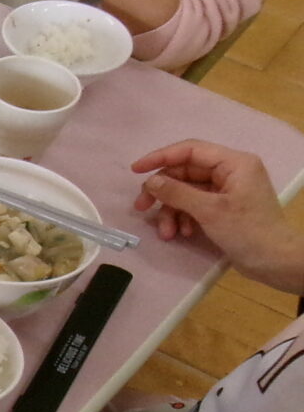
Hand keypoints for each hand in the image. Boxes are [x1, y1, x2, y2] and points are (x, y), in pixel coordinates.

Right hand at [132, 140, 303, 290]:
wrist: (274, 261)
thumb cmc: (247, 231)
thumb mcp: (209, 211)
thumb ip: (177, 193)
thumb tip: (150, 182)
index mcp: (234, 163)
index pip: (190, 150)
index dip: (161, 157)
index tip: (135, 170)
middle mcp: (230, 171)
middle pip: (185, 173)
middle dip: (163, 192)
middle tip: (141, 207)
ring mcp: (226, 189)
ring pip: (187, 191)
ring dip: (172, 211)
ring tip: (166, 232)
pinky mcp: (223, 207)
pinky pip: (195, 205)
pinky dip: (184, 218)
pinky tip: (182, 233)